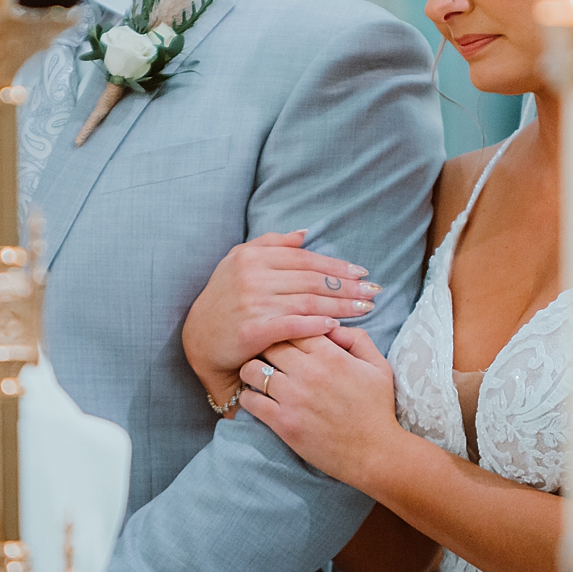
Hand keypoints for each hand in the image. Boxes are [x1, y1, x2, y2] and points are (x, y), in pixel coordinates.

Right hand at [183, 230, 378, 408]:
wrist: (198, 338)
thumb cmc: (224, 298)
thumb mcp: (238, 261)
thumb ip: (270, 243)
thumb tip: (304, 233)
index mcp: (253, 256)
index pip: (305, 259)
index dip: (336, 265)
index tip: (361, 272)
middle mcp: (253, 277)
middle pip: (312, 280)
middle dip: (347, 286)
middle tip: (374, 291)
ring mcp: (253, 304)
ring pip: (308, 302)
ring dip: (341, 306)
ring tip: (366, 309)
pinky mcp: (252, 331)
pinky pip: (293, 326)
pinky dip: (317, 325)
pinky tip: (337, 326)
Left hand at [238, 326, 402, 488]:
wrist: (375, 453)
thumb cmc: (377, 409)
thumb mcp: (378, 366)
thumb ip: (357, 339)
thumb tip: (331, 326)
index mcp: (331, 356)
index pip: (294, 327)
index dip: (287, 330)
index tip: (286, 340)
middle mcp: (309, 372)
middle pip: (269, 344)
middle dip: (266, 346)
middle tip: (266, 355)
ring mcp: (293, 398)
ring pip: (252, 369)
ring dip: (251, 370)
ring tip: (257, 375)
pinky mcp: (283, 423)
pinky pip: (251, 401)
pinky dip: (249, 397)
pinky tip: (257, 398)